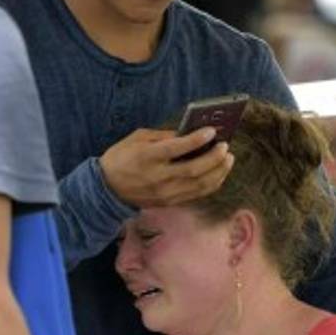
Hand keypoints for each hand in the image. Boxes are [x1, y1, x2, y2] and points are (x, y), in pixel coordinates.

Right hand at [99, 128, 233, 208]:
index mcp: (147, 157)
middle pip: (194, 169)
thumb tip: (187, 133)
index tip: (212, 132)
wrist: (107, 188)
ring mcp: (165, 193)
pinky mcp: (169, 202)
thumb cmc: (121, 157)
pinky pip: (196, 194)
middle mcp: (158, 177)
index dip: (197, 140)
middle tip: (225, 147)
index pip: (177, 148)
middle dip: (214, 158)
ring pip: (199, 185)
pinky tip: (219, 173)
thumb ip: (162, 136)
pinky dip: (211, 184)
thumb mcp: (137, 138)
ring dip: (218, 172)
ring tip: (228, 159)